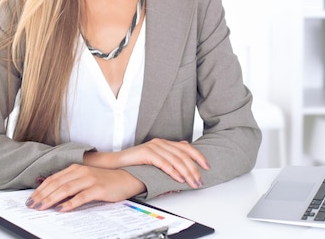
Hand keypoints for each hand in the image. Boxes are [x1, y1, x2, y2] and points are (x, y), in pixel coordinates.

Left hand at [25, 164, 144, 211]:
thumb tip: (52, 194)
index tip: (31, 198)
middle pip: (57, 184)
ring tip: (42, 207)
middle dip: (42, 195)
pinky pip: (81, 197)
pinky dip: (69, 203)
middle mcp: (81, 172)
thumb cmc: (104, 180)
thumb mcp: (85, 178)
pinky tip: (61, 209)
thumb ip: (70, 183)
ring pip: (66, 189)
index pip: (53, 179)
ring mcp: (89, 179)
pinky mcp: (98, 188)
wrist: (126, 178)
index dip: (40, 189)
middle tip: (32, 205)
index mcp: (76, 168)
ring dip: (51, 199)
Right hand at [85, 138, 209, 188]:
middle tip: (200, 180)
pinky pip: (164, 163)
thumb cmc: (136, 162)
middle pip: (183, 155)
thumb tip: (185, 146)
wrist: (117, 162)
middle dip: (194, 169)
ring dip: (186, 172)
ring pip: (175, 159)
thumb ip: (169, 154)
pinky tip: (179, 179)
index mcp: (164, 142)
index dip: (198, 156)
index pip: (186, 148)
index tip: (207, 167)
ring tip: (192, 182)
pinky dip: (173, 171)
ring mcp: (153, 147)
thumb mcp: (155, 157)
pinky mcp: (146, 153)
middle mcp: (160, 142)